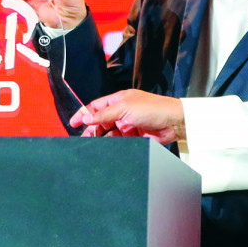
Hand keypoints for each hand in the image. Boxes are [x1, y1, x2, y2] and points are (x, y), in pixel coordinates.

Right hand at [70, 89, 185, 144]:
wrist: (174, 122)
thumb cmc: (154, 108)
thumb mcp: (125, 108)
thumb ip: (104, 114)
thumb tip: (87, 118)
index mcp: (119, 100)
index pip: (96, 107)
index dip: (84, 114)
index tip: (73, 123)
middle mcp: (123, 111)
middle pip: (101, 121)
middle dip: (92, 129)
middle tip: (85, 138)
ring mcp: (129, 124)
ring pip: (110, 133)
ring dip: (103, 138)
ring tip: (97, 144)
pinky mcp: (135, 136)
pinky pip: (120, 141)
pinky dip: (114, 144)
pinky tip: (111, 146)